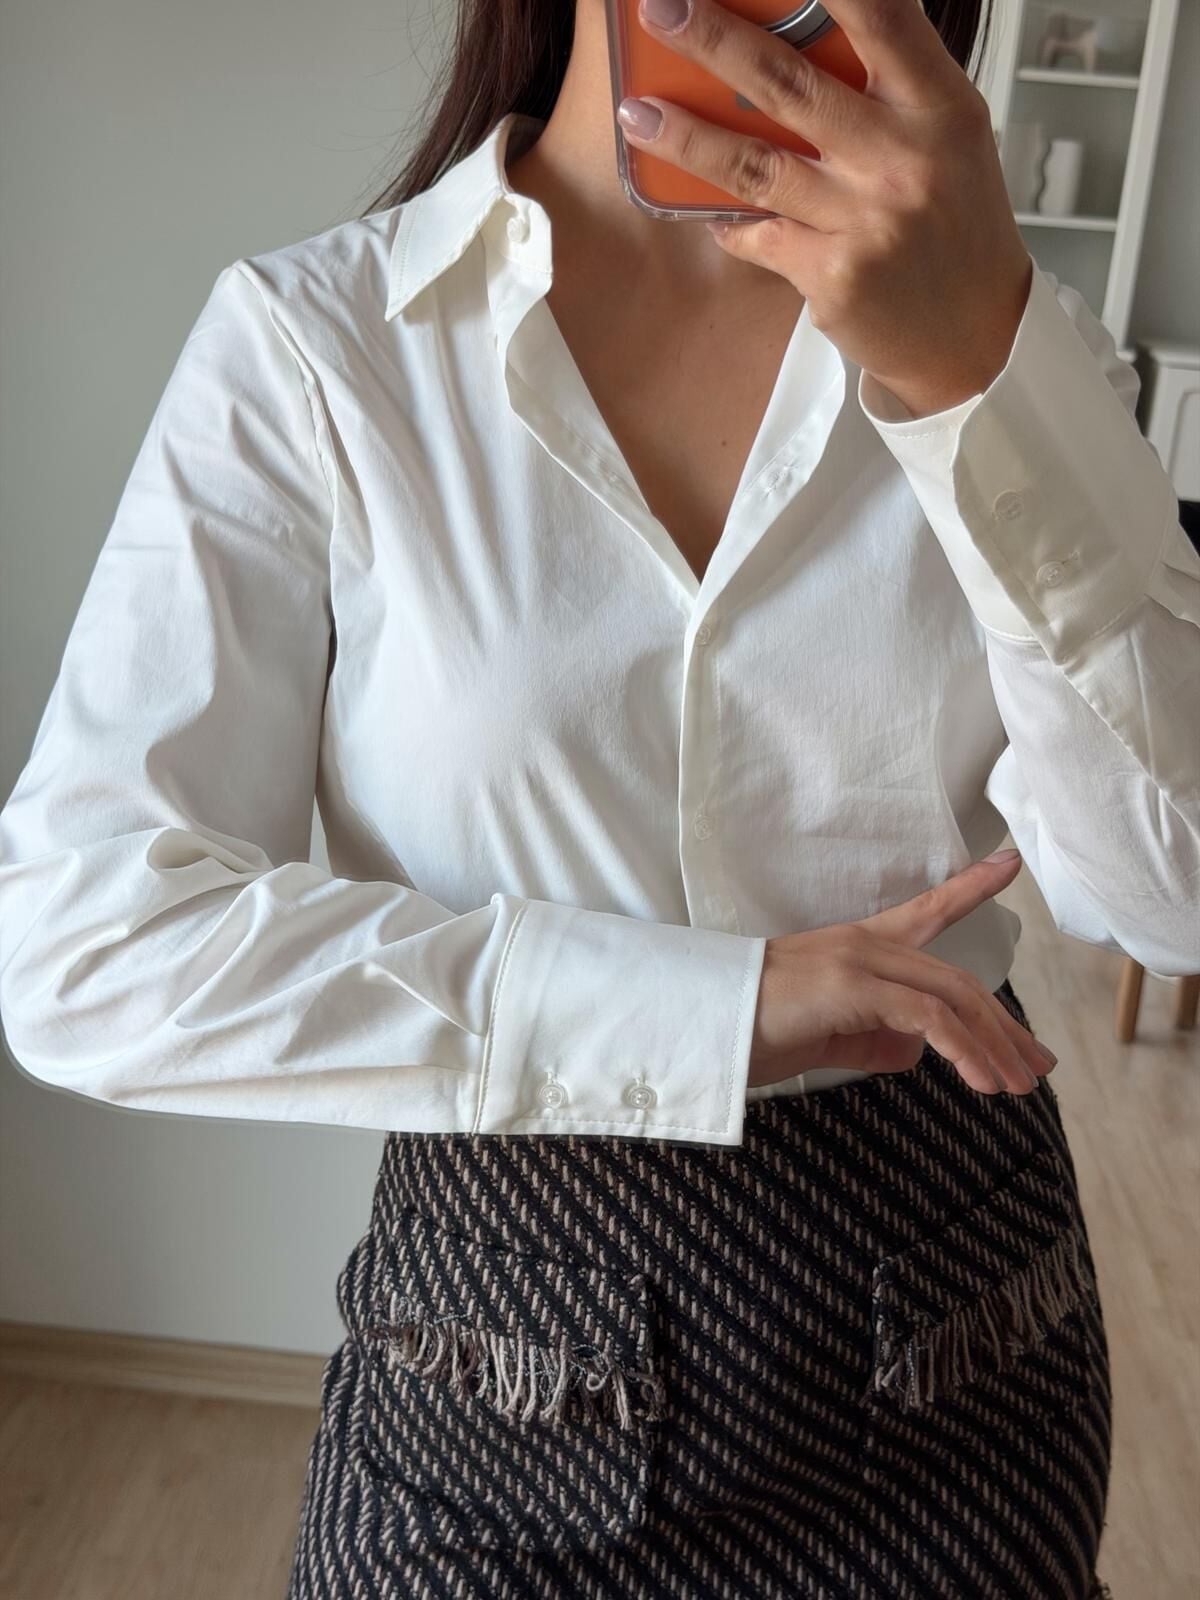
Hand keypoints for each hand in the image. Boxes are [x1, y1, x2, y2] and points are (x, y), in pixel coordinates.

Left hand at [617, 0, 1034, 417]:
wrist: (973, 334)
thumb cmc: (955, 227)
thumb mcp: (947, 139)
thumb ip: (890, 86)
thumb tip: (806, 30)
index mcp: (940, 106)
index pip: (881, 17)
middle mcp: (903, 157)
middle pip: (790, 83)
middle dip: (715, 40)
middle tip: (660, 10)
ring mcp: (865, 219)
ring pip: (755, 164)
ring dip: (685, 136)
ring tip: (635, 114)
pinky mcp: (833, 276)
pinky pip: (757, 236)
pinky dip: (723, 220)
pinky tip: (696, 207)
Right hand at [748, 849, 1057, 1094]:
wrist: (708, 1025)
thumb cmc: (756, 1030)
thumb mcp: (829, 1036)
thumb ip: (875, 1039)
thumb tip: (917, 1053)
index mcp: (861, 947)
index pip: (928, 910)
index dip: (971, 885)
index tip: (1009, 862)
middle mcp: (867, 944)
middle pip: (957, 980)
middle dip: (1004, 1026)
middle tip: (1037, 1066)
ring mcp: (861, 960)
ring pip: (953, 998)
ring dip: (993, 1046)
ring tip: (1016, 1087)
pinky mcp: (855, 986)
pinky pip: (929, 1019)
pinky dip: (964, 1051)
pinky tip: (980, 1082)